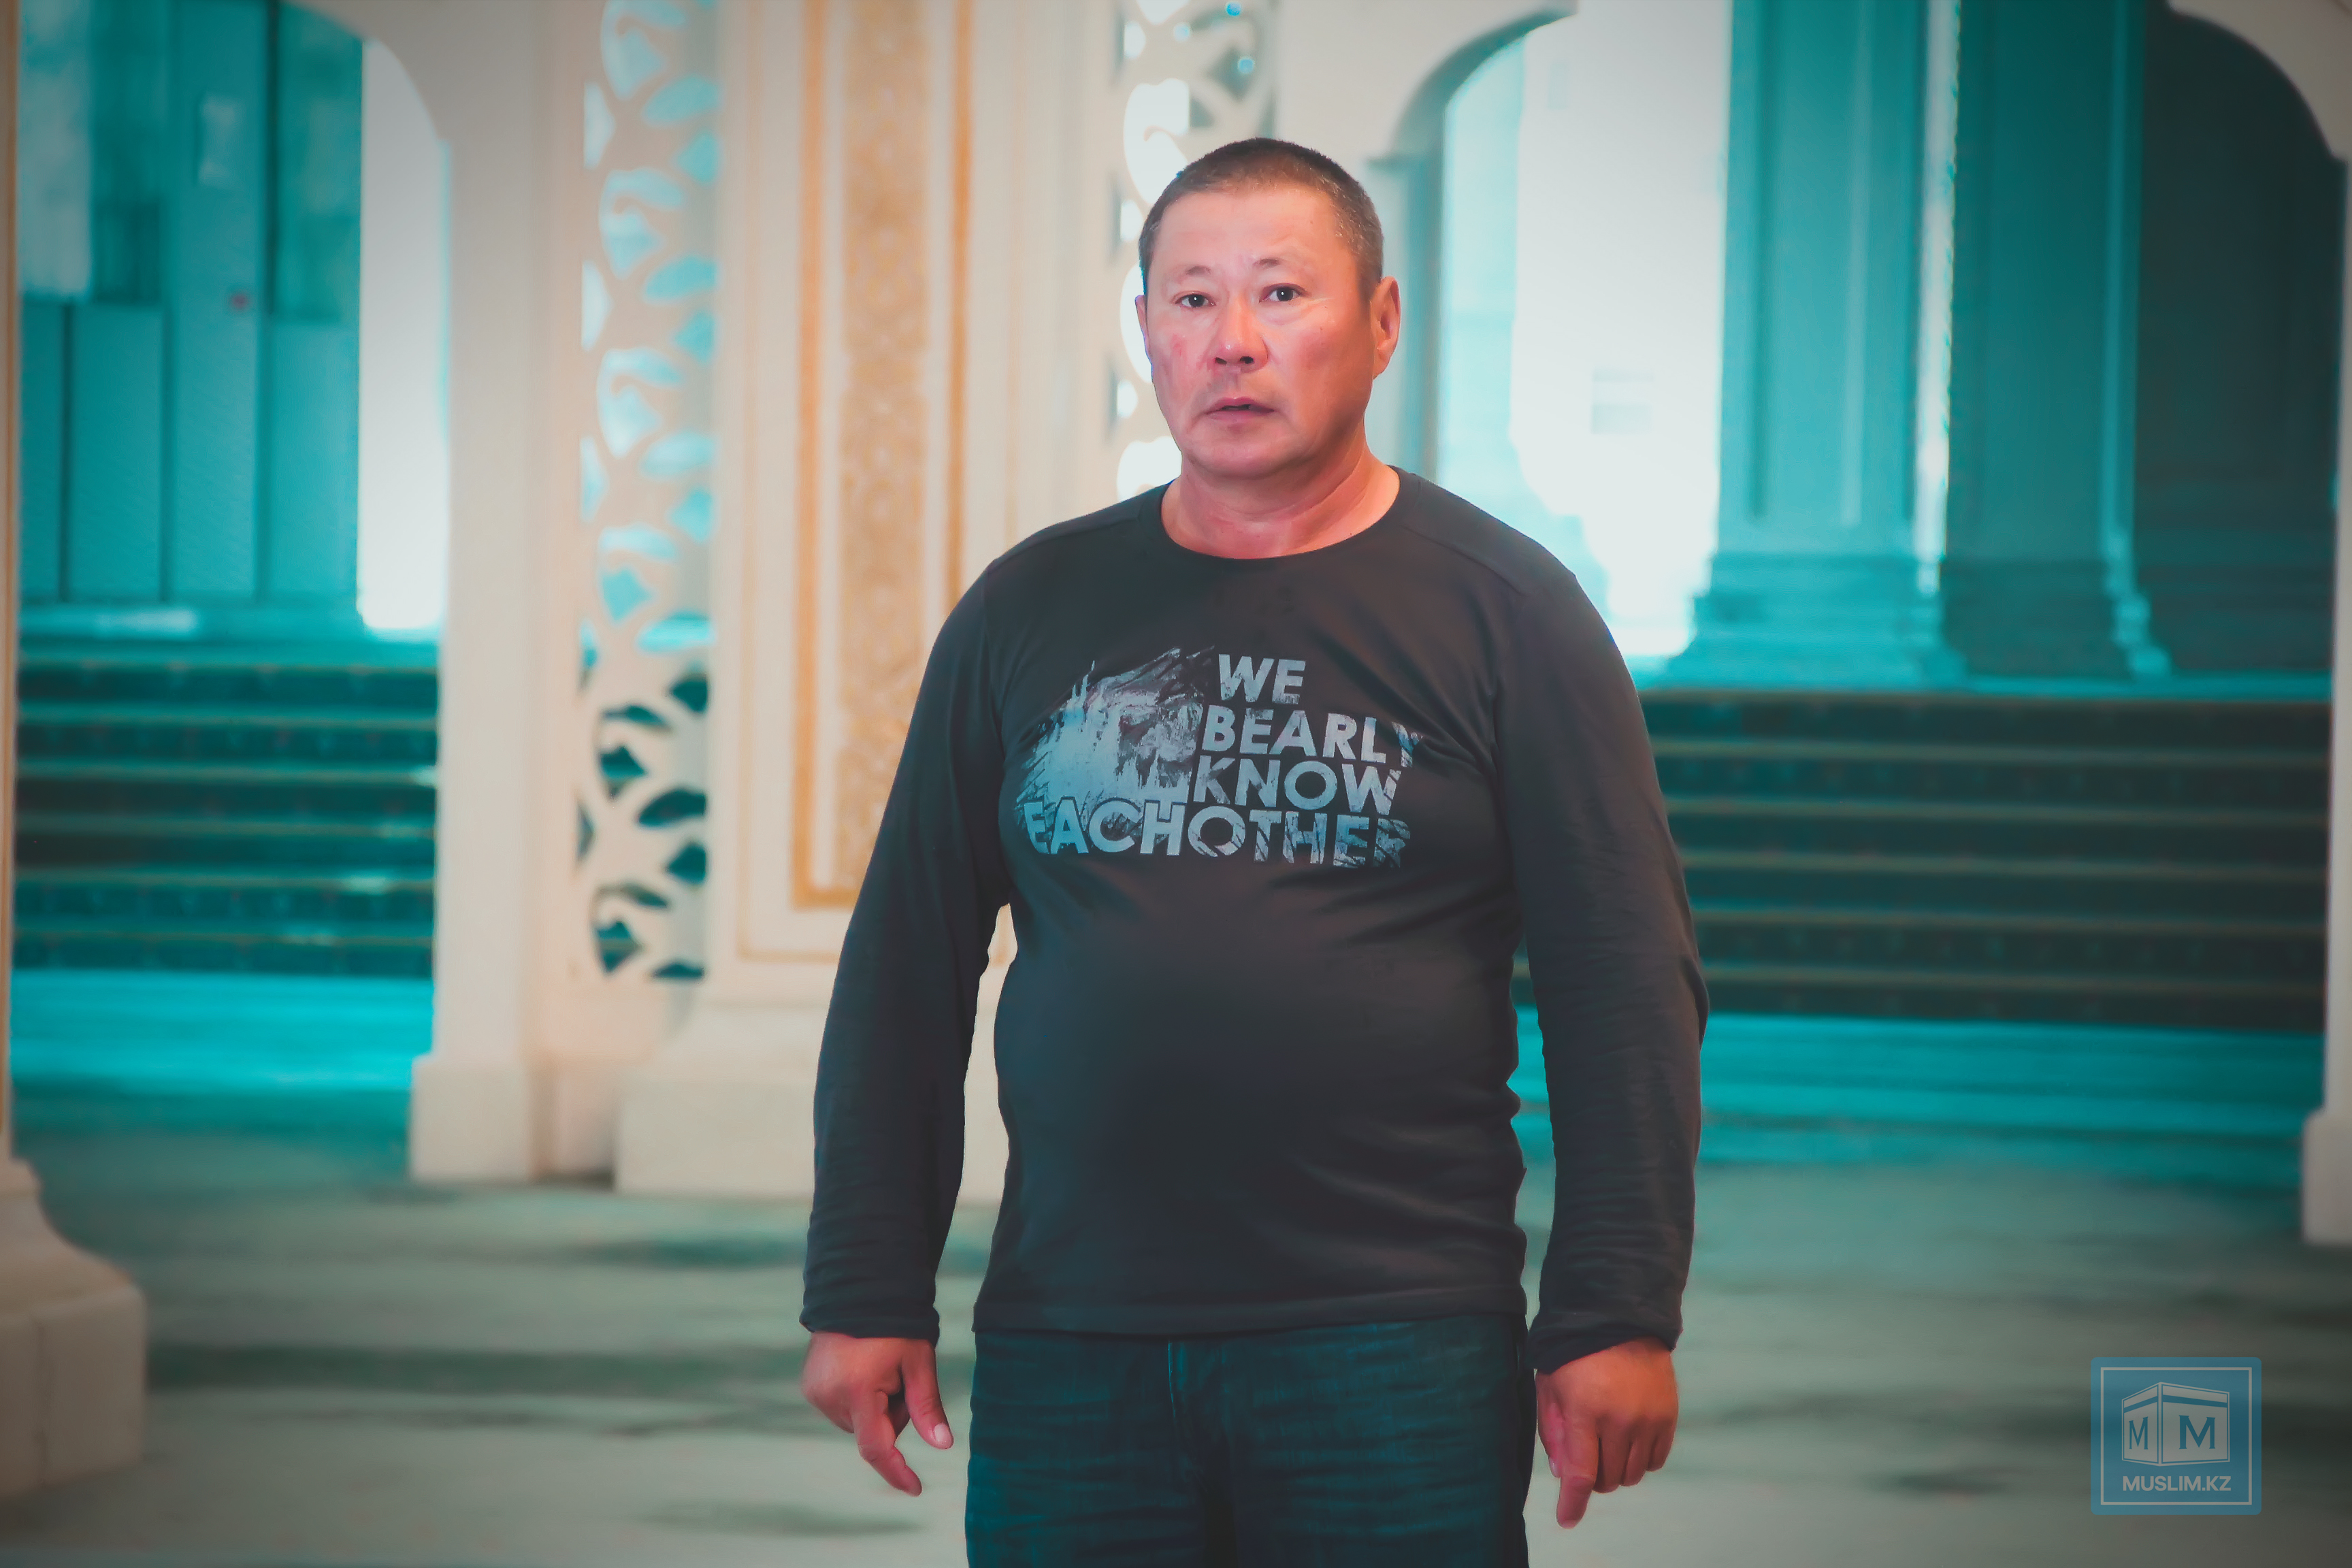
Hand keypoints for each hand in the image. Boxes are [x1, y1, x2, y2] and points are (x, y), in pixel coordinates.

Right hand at [801, 1331, 953, 1495]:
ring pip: (857, 1424)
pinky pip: (842, 1410)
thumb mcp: (919, 1362)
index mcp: (858, 1390)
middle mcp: (830, 1396)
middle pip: (872, 1433)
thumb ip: (928, 1407)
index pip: (877, 1448)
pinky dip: (858, 1401)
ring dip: (875, 1409)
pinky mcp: (809, 1387)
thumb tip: (942, 1445)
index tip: (915, 1489)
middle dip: (894, 1417)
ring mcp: (815, 1392)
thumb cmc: (895, 1325)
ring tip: (878, 1369)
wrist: (857, 1291)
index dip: (897, 1472)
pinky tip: (863, 1370)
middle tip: (901, 1378)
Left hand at [1536, 1336, 1676, 1527]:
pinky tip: (1629, 1439)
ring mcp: (1648, 1419)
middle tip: (1587, 1453)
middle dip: (1593, 1476)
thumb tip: (1564, 1475)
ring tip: (1607, 1443)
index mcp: (1585, 1411)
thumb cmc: (1575, 1355)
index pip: (1581, 1474)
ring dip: (1617, 1469)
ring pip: (1632, 1475)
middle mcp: (1620, 1419)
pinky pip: (1655, 1460)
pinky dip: (1640, 1459)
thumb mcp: (1551, 1387)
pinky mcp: (1668, 1416)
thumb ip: (1554, 1432)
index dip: (1573, 1503)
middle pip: (1608, 1479)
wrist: (1620, 1320)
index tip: (1567, 1519)